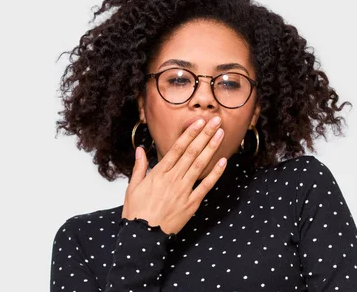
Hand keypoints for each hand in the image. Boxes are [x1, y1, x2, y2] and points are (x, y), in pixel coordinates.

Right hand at [121, 117, 226, 234]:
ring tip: (220, 134)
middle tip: (215, 121)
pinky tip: (223, 162)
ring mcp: (183, 190)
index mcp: (159, 173)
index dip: (189, 133)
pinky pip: (206, 186)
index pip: (177, 148)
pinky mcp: (191, 203)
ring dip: (211, 148)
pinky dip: (215, 173)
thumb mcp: (133, 187)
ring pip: (200, 165)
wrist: (143, 235)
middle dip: (204, 135)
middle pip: (191, 152)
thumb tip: (140, 150)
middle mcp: (173, 178)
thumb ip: (139, 167)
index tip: (198, 121)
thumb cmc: (136, 212)